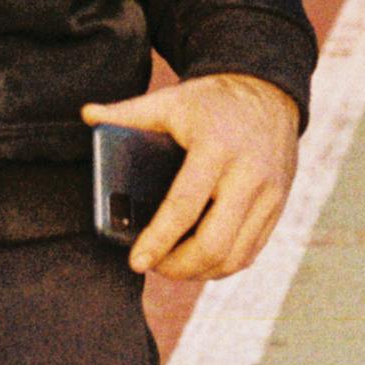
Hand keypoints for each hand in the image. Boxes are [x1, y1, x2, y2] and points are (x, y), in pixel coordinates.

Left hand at [80, 72, 299, 279]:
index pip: (184, 206)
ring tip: (172, 266)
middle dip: (178, 266)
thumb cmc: (211, 101)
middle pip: (214, 243)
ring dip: (200, 272)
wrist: (269, 92)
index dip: (158, 240)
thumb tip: (86, 115)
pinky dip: (223, 266)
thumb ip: (128, 112)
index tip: (136, 261)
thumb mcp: (171, 100)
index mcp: (216, 147)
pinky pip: (252, 251)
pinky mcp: (278, 206)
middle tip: (153, 265)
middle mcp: (248, 174)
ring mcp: (268, 194)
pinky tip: (200, 263)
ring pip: (235, 256)